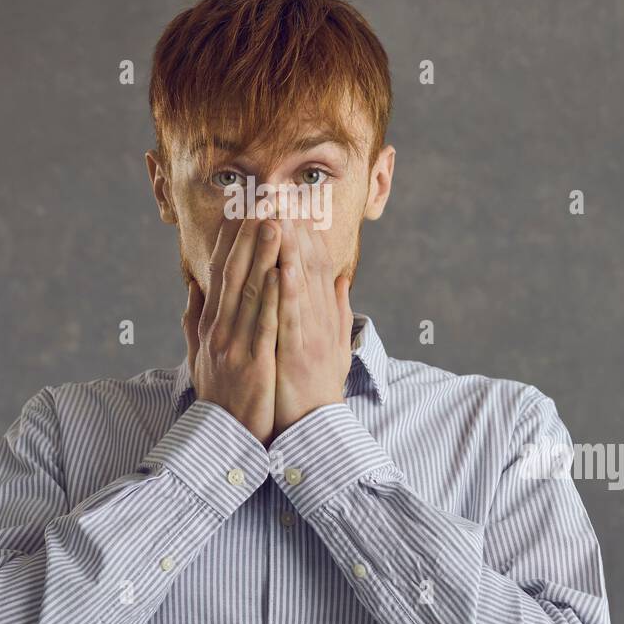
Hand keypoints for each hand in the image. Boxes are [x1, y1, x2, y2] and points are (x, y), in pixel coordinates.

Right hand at [182, 215, 282, 444]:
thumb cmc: (218, 398)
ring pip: (249, 292)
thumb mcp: (197, 356)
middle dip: (247, 235)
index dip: (231, 240)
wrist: (222, 442)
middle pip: (233, 274)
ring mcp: (234, 347)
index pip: (220, 274)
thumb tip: (193, 286)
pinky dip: (272, 296)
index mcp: (210, 326)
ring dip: (262, 255)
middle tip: (261, 200)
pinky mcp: (254, 364)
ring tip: (274, 222)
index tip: (242, 209)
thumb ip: (194, 320)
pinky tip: (281, 271)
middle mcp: (218, 331)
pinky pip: (265, 324)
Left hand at [273, 215, 352, 437]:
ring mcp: (311, 334)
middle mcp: (319, 317)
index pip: (314, 264)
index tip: (288, 203)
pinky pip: (293, 318)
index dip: (302, 231)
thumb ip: (337, 311)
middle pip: (309, 264)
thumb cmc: (318, 388)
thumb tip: (342, 281)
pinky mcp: (300, 353)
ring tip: (282, 217)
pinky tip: (283, 267)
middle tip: (280, 194)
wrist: (315, 429)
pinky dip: (289, 292)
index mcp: (321, 314)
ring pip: (302, 283)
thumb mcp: (333, 345)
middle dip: (294, 227)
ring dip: (292, 249)